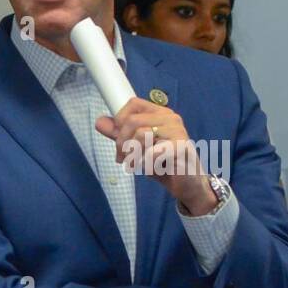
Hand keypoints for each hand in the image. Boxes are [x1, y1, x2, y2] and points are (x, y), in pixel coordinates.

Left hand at [94, 99, 214, 213]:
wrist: (187, 184)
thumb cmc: (162, 164)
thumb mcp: (136, 148)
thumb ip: (119, 135)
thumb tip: (100, 121)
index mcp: (160, 114)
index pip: (133, 104)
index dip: (119, 120)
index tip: (119, 139)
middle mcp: (170, 118)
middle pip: (132, 121)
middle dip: (121, 143)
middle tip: (124, 158)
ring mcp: (178, 131)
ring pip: (141, 135)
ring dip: (133, 155)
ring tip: (138, 164)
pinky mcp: (181, 147)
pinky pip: (152, 152)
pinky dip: (145, 163)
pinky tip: (151, 168)